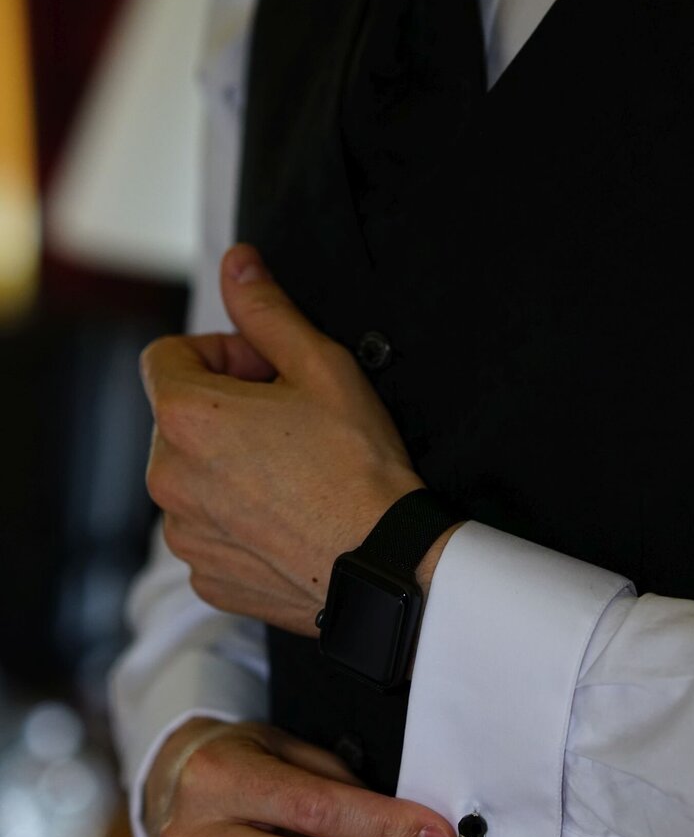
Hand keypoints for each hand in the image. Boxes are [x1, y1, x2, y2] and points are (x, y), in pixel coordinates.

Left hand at [139, 244, 429, 638]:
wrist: (384, 561)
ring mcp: (183, 532)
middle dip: (227, 409)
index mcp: (184, 416)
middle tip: (292, 419)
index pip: (168, 355)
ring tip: (295, 471)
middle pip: (180, 417)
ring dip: (230, 464)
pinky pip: (210, 529)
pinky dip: (240, 518)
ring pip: (193, 475)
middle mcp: (166, 477)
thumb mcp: (321, 366)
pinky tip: (291, 512)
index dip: (223, 353)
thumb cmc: (357, 466)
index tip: (268, 373)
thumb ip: (266, 309)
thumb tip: (237, 263)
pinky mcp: (205, 574)